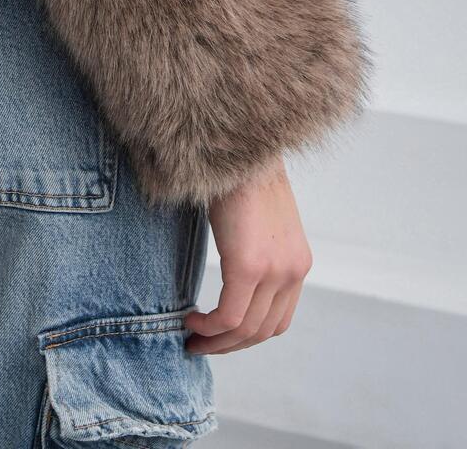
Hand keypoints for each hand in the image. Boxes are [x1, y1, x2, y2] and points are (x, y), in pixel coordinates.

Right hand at [182, 155, 313, 353]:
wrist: (239, 142)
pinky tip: (191, 319)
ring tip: (191, 335)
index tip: (219, 333)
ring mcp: (273, 271)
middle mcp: (292, 271)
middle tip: (200, 345)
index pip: (277, 319)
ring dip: (216, 341)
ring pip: (245, 329)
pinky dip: (209, 327)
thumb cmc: (241, 172)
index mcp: (298, 262)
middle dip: (229, 344)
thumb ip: (256, 245)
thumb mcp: (259, 217)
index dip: (247, 334)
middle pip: (262, 331)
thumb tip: (233, 262)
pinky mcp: (249, 266)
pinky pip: (229, 316)